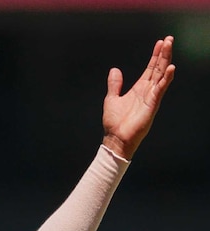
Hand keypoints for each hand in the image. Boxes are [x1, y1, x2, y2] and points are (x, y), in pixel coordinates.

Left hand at [102, 36, 174, 159]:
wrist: (116, 139)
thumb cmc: (115, 122)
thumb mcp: (112, 98)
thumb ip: (114, 84)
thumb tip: (115, 70)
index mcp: (139, 89)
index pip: (150, 69)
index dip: (155, 56)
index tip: (160, 43)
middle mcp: (148, 91)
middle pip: (158, 69)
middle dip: (163, 54)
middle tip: (169, 39)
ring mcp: (151, 97)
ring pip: (161, 75)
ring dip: (166, 61)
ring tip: (169, 47)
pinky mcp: (152, 105)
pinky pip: (161, 89)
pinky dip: (166, 79)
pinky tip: (170, 68)